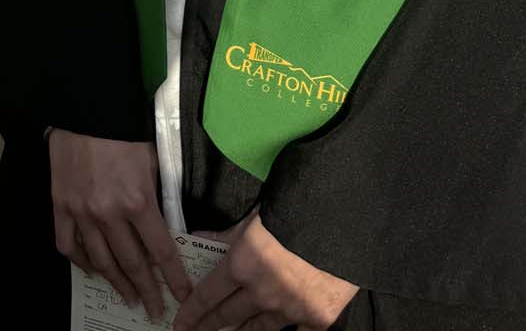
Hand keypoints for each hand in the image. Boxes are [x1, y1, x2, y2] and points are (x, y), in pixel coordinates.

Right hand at [48, 129, 191, 319]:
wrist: (85, 106)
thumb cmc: (123, 129)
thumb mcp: (151, 161)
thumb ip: (156, 196)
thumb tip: (164, 227)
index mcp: (137, 201)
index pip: (161, 250)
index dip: (173, 277)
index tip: (181, 296)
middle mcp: (109, 214)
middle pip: (132, 263)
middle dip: (146, 290)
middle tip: (153, 309)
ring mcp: (81, 212)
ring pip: (101, 261)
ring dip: (117, 283)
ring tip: (128, 298)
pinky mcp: (60, 205)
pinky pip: (69, 245)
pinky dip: (81, 262)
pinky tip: (92, 270)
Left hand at [172, 211, 357, 330]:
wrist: (346, 216)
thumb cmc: (297, 207)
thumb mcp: (256, 216)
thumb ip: (226, 234)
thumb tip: (197, 238)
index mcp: (243, 264)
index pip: (207, 296)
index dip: (191, 312)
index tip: (179, 323)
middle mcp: (263, 293)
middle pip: (227, 318)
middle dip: (207, 326)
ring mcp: (291, 310)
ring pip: (257, 330)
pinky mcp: (317, 318)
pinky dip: (284, 327)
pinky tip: (275, 326)